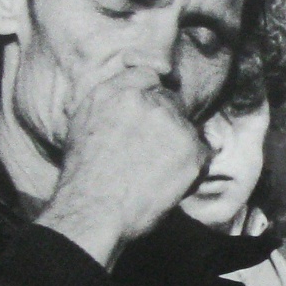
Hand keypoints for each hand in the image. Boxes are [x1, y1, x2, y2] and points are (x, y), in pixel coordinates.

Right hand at [37, 68, 206, 269]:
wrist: (96, 209)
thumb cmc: (83, 177)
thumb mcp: (82, 125)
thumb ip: (109, 102)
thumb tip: (133, 96)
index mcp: (115, 92)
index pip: (148, 76)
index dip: (151, 94)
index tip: (150, 113)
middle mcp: (146, 100)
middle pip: (171, 102)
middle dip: (166, 122)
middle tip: (151, 152)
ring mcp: (172, 123)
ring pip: (187, 128)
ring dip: (179, 145)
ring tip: (156, 171)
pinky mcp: (192, 149)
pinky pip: (202, 152)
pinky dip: (192, 167)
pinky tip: (170, 181)